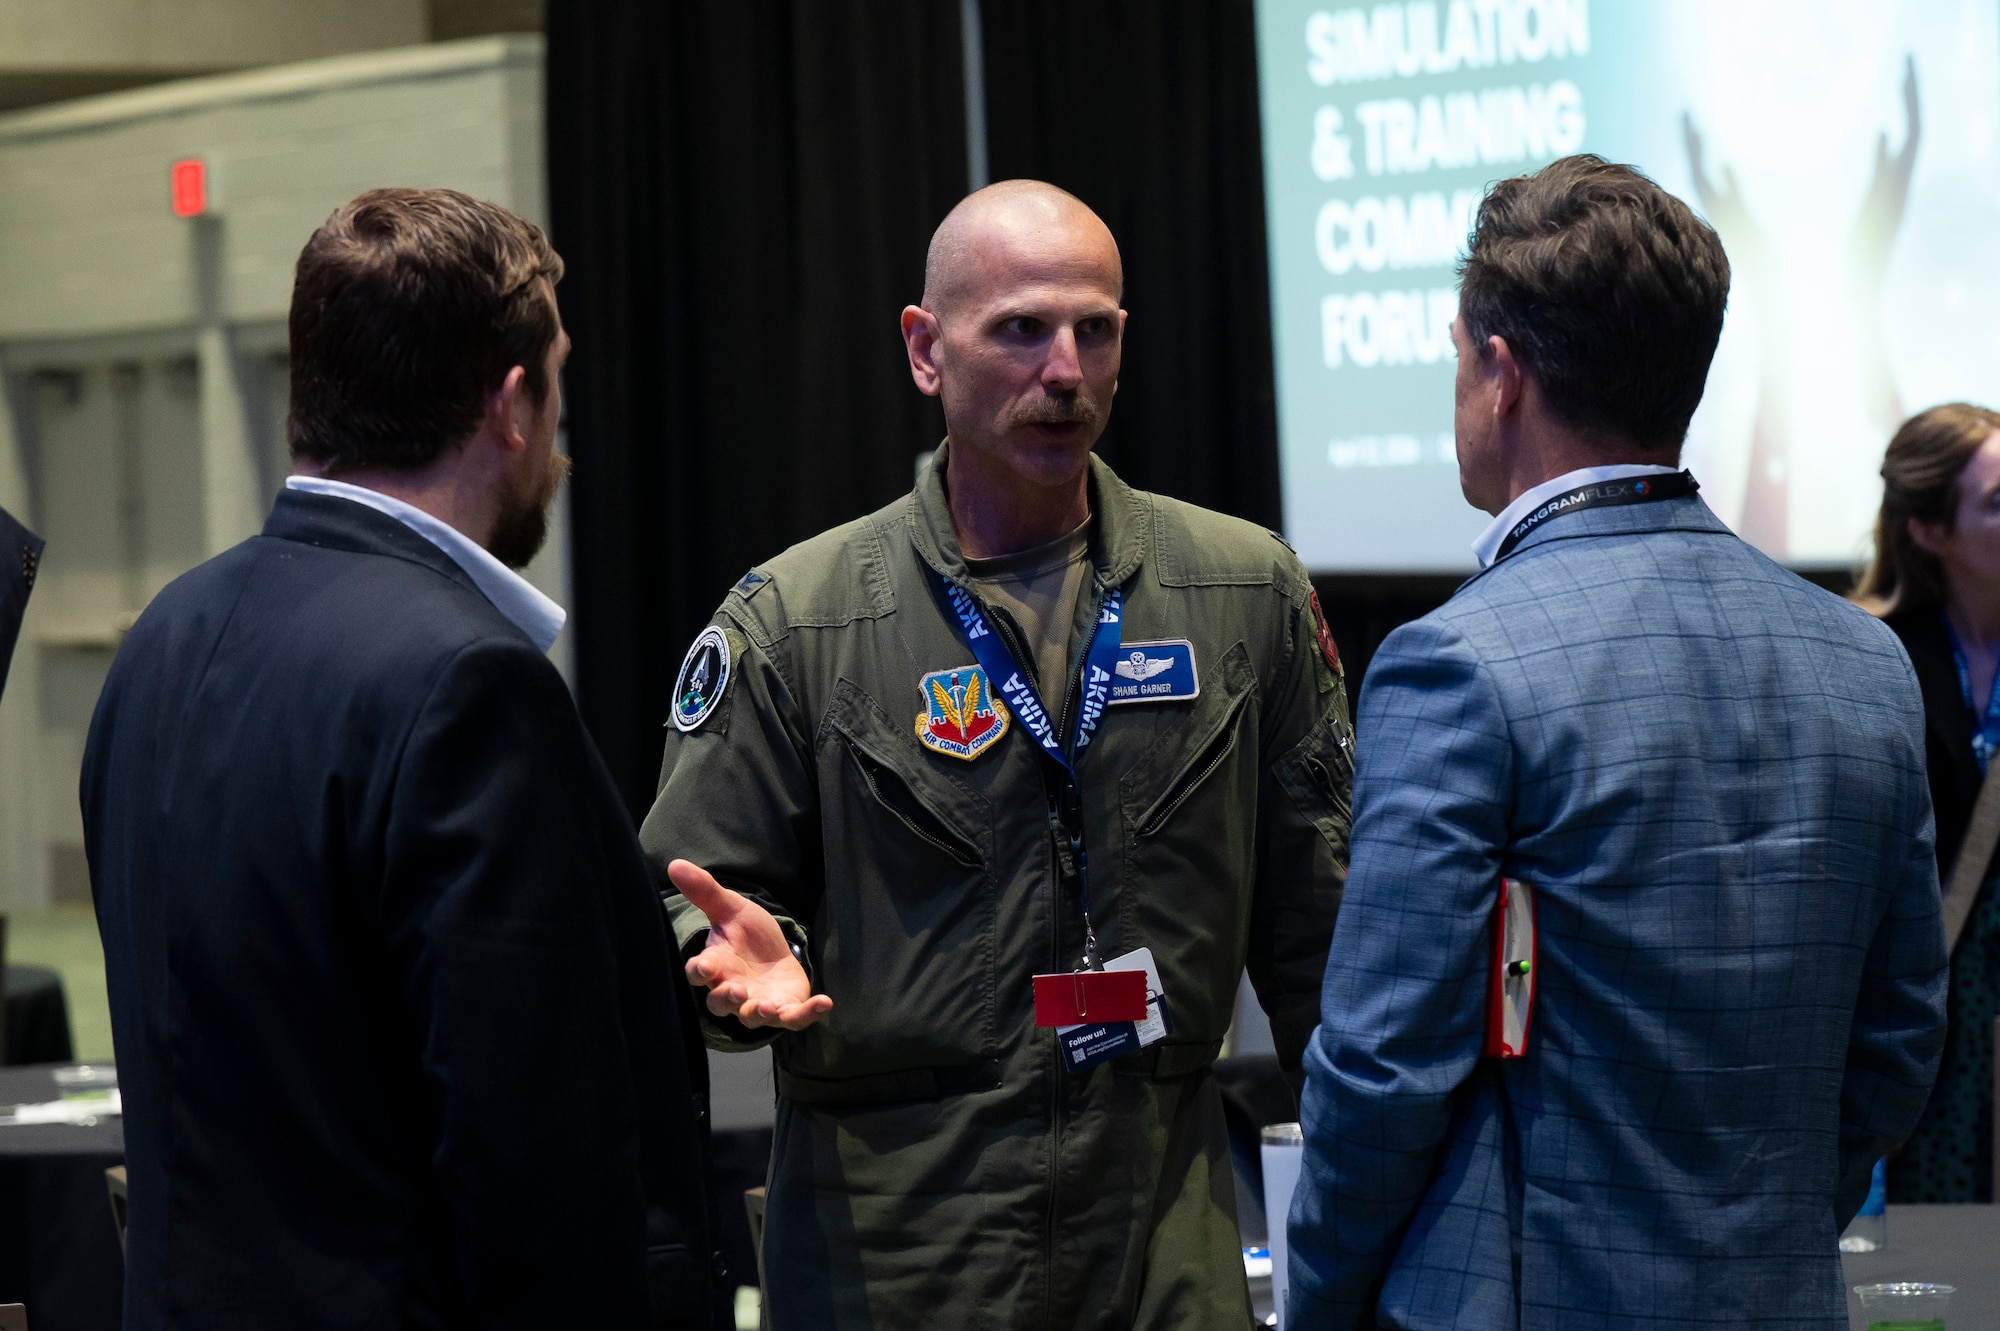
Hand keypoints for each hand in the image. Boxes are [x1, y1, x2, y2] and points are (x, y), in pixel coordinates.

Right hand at [668, 859, 831, 1030]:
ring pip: (752, 1017)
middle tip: (737, 990)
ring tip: (768, 1007)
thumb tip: (675, 864)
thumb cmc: (746, 934)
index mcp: (716, 965)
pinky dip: (809, 1014)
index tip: (704, 966)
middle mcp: (732, 990)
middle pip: (721, 1003)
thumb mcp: (730, 908)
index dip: (699, 972)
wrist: (775, 952)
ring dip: (759, 1013)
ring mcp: (758, 1004)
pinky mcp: (786, 1009)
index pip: (699, 973)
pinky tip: (825, 1003)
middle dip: (727, 999)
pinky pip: (794, 1018)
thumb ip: (705, 891)